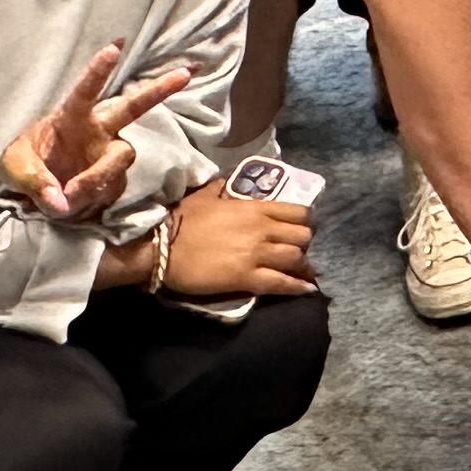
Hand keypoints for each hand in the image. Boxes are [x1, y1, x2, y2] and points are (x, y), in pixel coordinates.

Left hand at [0, 46, 193, 221]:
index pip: (86, 92)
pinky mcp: (115, 181)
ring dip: (98, 176)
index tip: (114, 48)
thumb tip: (61, 200)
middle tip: (186, 73)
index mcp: (70, 117)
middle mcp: (98, 130)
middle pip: (134, 107)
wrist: (36, 195)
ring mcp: (109, 154)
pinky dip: (91, 199)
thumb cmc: (24, 165)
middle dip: (159, 90)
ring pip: (122, 157)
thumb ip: (35, 181)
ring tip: (70, 196)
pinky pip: (112, 188)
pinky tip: (75, 206)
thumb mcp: (14, 169)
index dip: (99, 71)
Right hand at [162, 178, 318, 296]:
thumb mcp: (207, 195)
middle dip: (304, 244)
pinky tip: (308, 290)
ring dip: (302, 265)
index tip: (301, 228)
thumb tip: (230, 181)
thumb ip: (225, 187)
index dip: (304, 221)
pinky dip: (298, 287)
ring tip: (303, 272)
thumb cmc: (181, 219)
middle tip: (297, 250)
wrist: (162, 247)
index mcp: (255, 208)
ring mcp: (256, 254)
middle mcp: (262, 228)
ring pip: (296, 258)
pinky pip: (281, 283)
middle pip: (303, 236)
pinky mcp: (246, 278)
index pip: (298, 212)